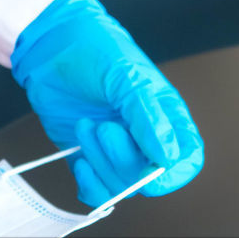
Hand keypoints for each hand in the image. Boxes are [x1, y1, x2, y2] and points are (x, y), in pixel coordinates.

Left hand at [11, 0, 204, 206]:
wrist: (52, 44)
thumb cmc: (96, 50)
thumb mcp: (128, 78)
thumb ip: (148, 118)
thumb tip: (169, 157)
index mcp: (167, 116)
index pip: (186, 160)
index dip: (172, 174)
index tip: (149, 172)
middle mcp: (145, 138)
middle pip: (148, 178)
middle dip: (123, 161)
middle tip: (104, 128)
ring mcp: (116, 150)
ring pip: (120, 186)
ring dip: (100, 162)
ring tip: (85, 127)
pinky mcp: (89, 158)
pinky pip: (97, 192)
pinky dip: (89, 184)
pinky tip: (79, 160)